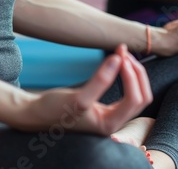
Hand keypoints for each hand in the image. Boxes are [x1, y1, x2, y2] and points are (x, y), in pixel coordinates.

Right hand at [18, 45, 152, 134]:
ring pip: (137, 92)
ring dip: (134, 72)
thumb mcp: (77, 97)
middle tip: (123, 52)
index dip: (132, 76)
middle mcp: (115, 122)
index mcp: (110, 125)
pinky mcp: (108, 106)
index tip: (120, 57)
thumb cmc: (53, 110)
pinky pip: (127, 90)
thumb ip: (100, 81)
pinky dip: (127, 73)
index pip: (135, 99)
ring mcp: (113, 114)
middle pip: (142, 97)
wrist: (35, 113)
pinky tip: (119, 61)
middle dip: (137, 72)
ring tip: (122, 53)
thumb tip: (119, 60)